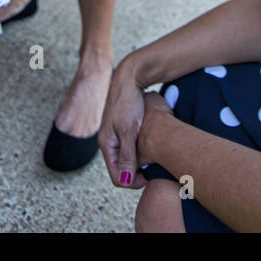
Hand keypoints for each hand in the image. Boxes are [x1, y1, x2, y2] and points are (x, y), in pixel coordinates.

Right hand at [100, 65, 172, 189]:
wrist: (129, 78)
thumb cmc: (128, 102)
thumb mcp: (129, 130)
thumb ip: (127, 155)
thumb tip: (125, 180)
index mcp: (106, 144)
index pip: (117, 176)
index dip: (133, 182)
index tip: (150, 178)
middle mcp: (108, 142)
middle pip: (121, 169)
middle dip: (137, 173)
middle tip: (154, 169)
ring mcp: (114, 135)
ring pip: (126, 159)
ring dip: (139, 163)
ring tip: (154, 158)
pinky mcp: (121, 129)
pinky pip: (129, 148)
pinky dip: (140, 152)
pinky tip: (151, 146)